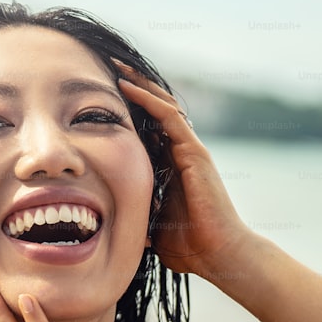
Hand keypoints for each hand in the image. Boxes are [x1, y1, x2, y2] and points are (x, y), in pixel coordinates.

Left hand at [114, 60, 249, 277]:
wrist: (218, 255)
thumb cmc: (190, 246)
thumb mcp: (152, 226)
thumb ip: (136, 216)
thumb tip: (109, 223)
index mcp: (172, 166)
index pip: (149, 128)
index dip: (130, 110)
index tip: (103, 97)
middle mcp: (182, 152)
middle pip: (157, 109)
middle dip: (135, 88)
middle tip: (110, 68)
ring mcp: (190, 150)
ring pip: (164, 105)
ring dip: (140, 85)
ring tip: (116, 67)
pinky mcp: (195, 152)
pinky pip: (169, 117)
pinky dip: (148, 100)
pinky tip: (128, 87)